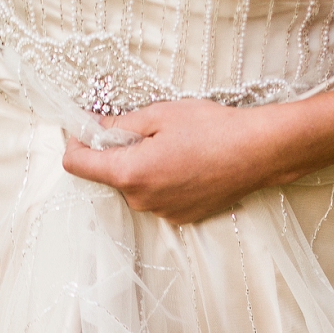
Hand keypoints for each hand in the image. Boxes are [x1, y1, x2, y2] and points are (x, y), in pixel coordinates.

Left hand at [60, 98, 292, 225]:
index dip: (76, 143)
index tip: (87, 128)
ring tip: (174, 148)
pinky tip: (187, 164)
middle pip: (109, 176)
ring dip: (142, 168)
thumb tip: (91, 125)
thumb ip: (119, 124)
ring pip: (135, 187)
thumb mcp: (159, 115)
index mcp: (130, 173)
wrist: (258, 153)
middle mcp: (141, 200)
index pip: (77, 165)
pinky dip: (162, 181)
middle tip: (145, 131)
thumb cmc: (212, 129)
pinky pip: (157, 197)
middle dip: (117, 153)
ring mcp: (162, 213)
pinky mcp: (181, 217)